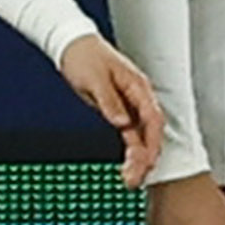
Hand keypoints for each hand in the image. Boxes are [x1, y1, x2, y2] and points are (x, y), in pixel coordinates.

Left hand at [58, 34, 165, 184]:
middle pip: (151, 132)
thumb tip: (122, 122)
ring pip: (141, 136)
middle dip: (147, 157)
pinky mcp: (119, 111)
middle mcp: (138, 97)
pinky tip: (129, 166)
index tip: (146, 161)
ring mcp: (130, 105)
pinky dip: (131, 151)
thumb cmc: (84, 55)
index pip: (153, 118)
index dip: (152, 141)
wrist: (72, 45)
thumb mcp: (94, 78)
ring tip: (132, 180)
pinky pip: (131, 135)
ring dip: (139, 158)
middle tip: (135, 178)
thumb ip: (109, 101)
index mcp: (137, 86)